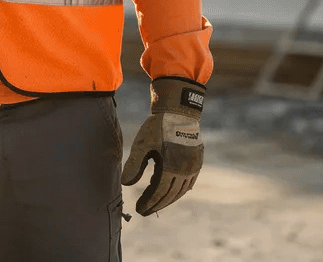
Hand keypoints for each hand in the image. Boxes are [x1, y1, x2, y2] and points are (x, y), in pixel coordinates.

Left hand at [120, 77, 205, 214]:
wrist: (179, 110)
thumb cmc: (158, 127)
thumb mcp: (142, 144)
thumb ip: (134, 165)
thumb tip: (125, 184)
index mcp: (172, 167)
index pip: (159, 192)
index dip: (149, 202)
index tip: (139, 210)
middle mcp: (185, 170)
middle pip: (170, 195)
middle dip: (156, 205)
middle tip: (144, 211)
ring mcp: (193, 167)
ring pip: (180, 191)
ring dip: (167, 200)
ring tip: (155, 204)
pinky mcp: (196, 162)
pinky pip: (188, 183)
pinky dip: (178, 191)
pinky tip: (171, 193)